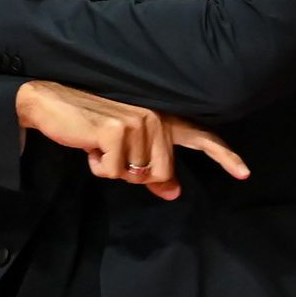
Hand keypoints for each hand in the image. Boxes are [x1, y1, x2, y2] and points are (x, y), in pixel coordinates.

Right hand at [15, 80, 248, 200]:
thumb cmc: (88, 126)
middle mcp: (155, 117)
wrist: (50, 103)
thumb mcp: (122, 149)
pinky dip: (96, 166)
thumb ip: (150, 168)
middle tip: (110, 154)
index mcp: (160, 119)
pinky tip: (88, 144)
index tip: (245, 173)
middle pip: (160, 174)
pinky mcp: (117, 130)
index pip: (200, 137)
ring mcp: (138, 121)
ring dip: (110, 168)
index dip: (224, 156)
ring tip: (97, 145)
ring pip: (135, 176)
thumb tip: (173, 193)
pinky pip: (113, 171)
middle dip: (133, 175)